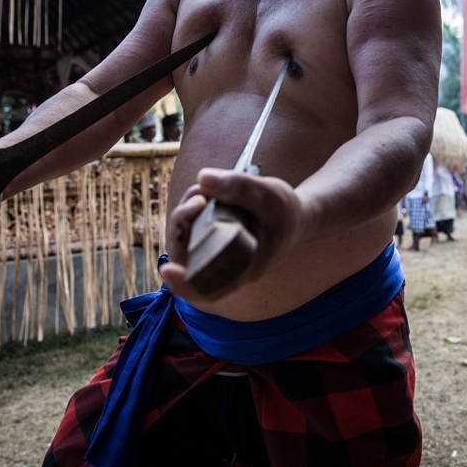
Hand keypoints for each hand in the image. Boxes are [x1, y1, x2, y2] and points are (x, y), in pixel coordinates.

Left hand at [161, 168, 303, 302]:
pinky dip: (190, 214)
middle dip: (183, 223)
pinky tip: (202, 197)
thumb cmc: (286, 210)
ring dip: (186, 215)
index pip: (209, 288)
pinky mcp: (214, 244)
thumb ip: (238, 186)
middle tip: (197, 197)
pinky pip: (192, 234)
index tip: (167, 269)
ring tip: (202, 192)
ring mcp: (219, 257)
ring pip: (186, 242)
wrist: (298, 217)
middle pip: (188, 258)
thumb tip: (202, 178)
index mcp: (245, 268)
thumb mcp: (269, 194)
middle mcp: (228, 268)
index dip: (184, 283)